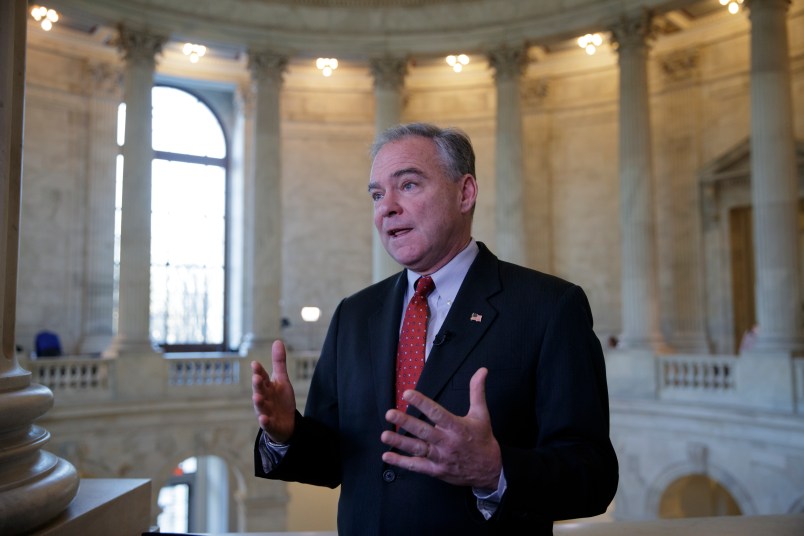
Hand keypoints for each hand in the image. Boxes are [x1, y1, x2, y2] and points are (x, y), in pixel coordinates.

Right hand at [251, 340, 296, 443]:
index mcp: (266, 387)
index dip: (259, 371)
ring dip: (258, 402)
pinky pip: (267, 423)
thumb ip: (278, 362)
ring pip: (261, 407)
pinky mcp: (270, 424)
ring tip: (256, 397)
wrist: (286, 423)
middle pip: (259, 390)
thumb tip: (278, 341)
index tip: (255, 363)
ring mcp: (266, 412)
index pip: (262, 377)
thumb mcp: (282, 380)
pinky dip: (265, 421)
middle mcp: (264, 398)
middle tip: (256, 377)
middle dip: (257, 384)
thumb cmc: (280, 399)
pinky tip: (263, 419)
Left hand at [380, 367, 501, 489]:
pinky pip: (417, 466)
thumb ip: (477, 391)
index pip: (437, 413)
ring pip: (418, 449)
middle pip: (424, 431)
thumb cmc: (483, 440)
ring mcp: (441, 458)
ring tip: (385, 435)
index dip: (422, 403)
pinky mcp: (436, 470)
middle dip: (406, 422)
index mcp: (457, 427)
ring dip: (400, 442)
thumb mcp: (481, 414)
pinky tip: (388, 456)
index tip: (408, 394)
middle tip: (390, 413)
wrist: (490, 471)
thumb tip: (482, 370)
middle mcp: (447, 442)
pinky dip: (402, 462)